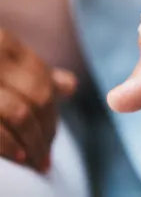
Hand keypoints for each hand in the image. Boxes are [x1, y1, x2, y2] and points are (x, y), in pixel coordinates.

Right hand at [0, 28, 76, 171]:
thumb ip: (30, 74)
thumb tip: (69, 87)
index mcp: (3, 43)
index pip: (42, 82)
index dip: (51, 115)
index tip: (52, 139)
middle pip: (37, 98)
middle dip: (45, 131)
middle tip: (45, 157)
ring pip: (19, 113)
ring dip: (32, 143)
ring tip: (36, 162)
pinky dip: (9, 144)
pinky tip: (18, 157)